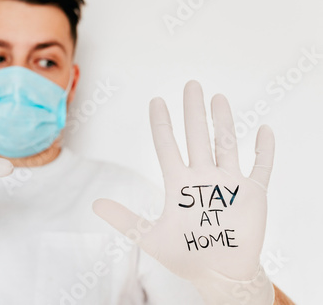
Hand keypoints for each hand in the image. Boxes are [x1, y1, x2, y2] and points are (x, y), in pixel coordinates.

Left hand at [93, 81, 274, 303]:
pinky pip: (260, 168)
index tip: (156, 101)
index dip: (161, 124)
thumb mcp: (150, 237)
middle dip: (194, 111)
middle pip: (197, 136)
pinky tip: (264, 130)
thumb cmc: (186, 256)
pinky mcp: (252, 195)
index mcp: (179, 184)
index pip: (167, 146)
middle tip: (191, 84)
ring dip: (223, 121)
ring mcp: (228, 184)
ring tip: (218, 97)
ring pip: (225, 144)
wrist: (218, 274)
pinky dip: (263, 151)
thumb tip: (94, 205)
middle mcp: (203, 178)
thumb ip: (124, 219)